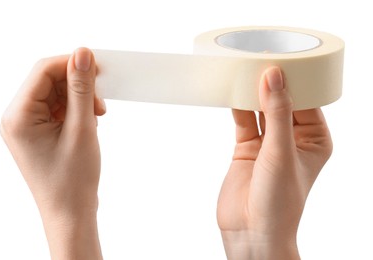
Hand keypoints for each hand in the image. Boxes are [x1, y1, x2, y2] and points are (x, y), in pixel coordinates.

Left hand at [0, 48, 104, 259]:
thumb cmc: (72, 180)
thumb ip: (81, 89)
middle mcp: (16, 118)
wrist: (70, 213)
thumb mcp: (81, 129)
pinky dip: (75, 110)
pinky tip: (88, 123)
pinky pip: (56, 108)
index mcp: (18, 116)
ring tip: (96, 117)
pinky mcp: (37, 132)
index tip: (98, 67)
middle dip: (77, 85)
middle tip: (100, 101)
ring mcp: (26, 126)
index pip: (43, 71)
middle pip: (48, 81)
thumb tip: (82, 54)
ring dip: (79, 98)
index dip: (72, 64)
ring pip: (54, 94)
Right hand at [217, 67, 332, 258]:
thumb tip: (273, 76)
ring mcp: (268, 143)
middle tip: (259, 58)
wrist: (250, 232)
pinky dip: (237, 105)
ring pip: (261, 109)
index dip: (295, 80)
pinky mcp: (246, 147)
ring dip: (252, 92)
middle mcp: (292, 138)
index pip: (307, 101)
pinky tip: (231, 90)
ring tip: (243, 69)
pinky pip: (243, 120)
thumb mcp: (281, 152)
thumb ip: (277, 113)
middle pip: (282, 101)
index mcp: (314, 139)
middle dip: (272, 83)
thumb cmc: (279, 202)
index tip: (279, 58)